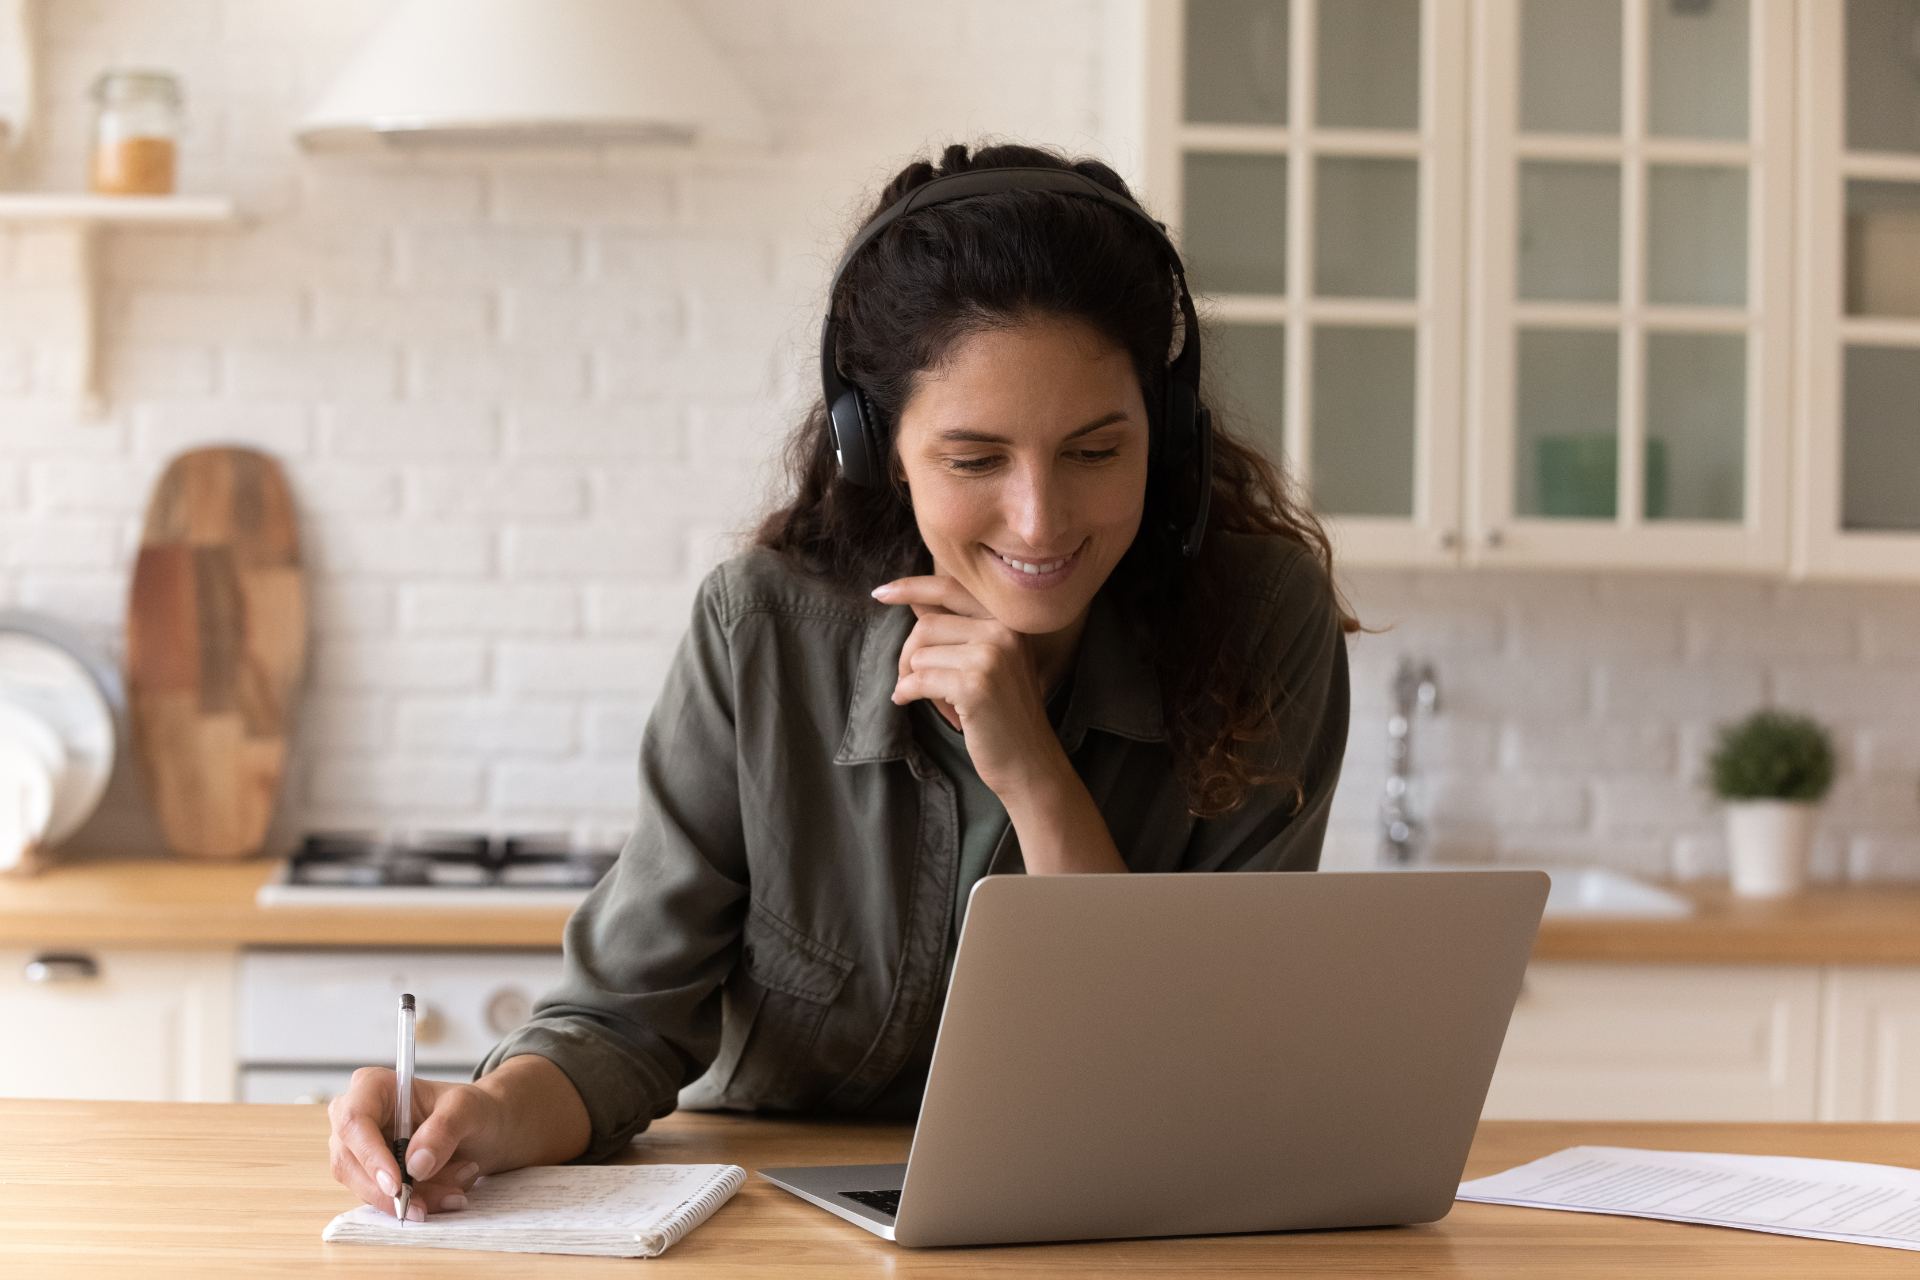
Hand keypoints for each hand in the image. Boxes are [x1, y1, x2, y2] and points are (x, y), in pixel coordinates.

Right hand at [327, 1071, 491, 1218]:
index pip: (354, 1121)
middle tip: (428, 1204)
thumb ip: (444, 1129)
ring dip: (411, 1198)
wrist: (484, 1128)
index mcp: (373, 1086)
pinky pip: (381, 1199)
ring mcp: (358, 1149)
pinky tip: (446, 1194)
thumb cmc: (470, 1108)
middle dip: (393, 1189)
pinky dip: (414, 1202)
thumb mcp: (468, 1108)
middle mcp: (356, 1117)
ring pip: (366, 1187)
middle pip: (350, 1162)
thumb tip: (416, 1164)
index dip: (370, 1156)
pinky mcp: (368, 1175)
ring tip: (453, 1191)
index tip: (397, 1185)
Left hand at [875, 573, 1065, 801]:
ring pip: (921, 654)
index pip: (951, 589)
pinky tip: (907, 701)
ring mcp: (991, 656)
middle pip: (927, 625)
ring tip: (933, 700)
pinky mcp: (975, 685)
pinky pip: (918, 680)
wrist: (1029, 760)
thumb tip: (915, 600)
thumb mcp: (989, 660)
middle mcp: (1003, 631)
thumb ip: (956, 628)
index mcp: (1009, 619)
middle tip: (909, 680)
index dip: (912, 587)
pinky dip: (906, 692)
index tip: (881, 593)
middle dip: (908, 654)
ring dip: (913, 679)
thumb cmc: (1004, 712)